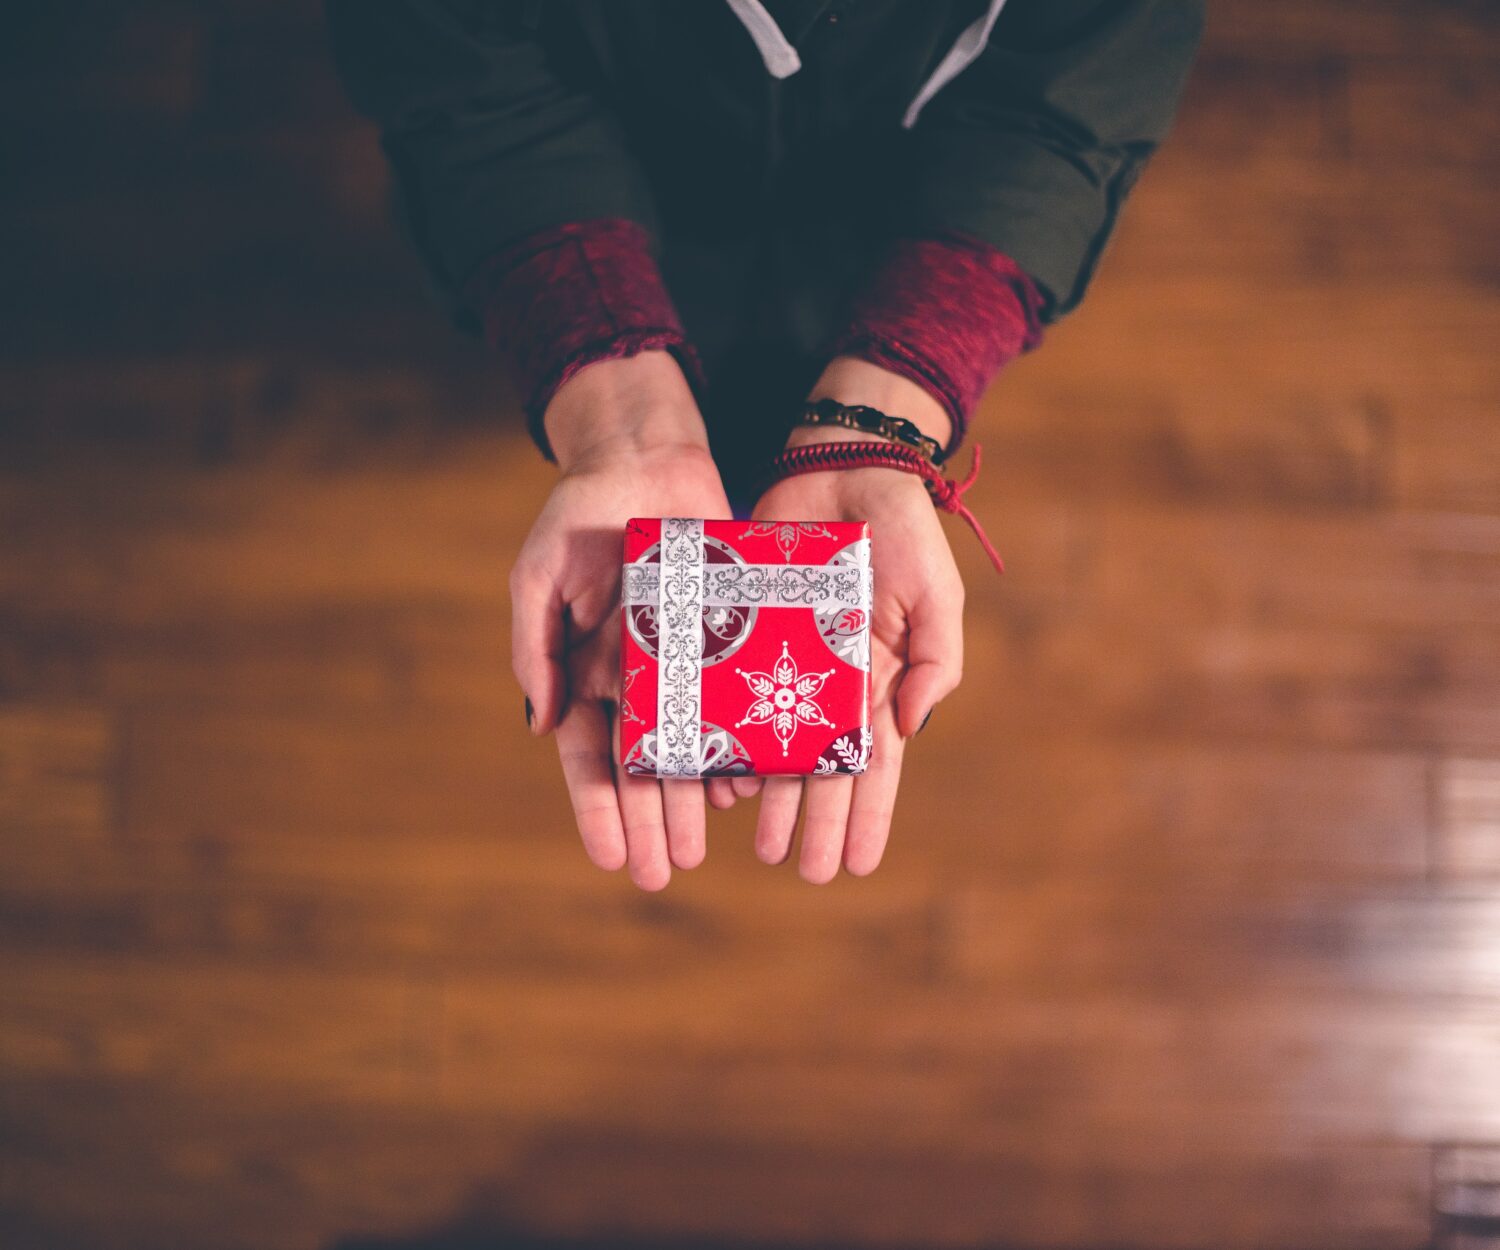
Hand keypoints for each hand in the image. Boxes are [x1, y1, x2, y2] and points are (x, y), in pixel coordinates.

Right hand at [510, 352, 731, 889]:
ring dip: (691, 800)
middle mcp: (637, 680)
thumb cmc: (581, 514)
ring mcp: (684, 665)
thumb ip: (535, 647)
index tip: (612, 858)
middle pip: (642, 768)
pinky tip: (745, 786)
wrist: (645, 459)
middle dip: (649, 822)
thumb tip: (541, 725)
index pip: (591, 757)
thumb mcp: (541, 575)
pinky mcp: (726, 640)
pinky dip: (737, 745)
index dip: (599, 809)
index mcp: (587, 673)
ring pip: (689, 747)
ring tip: (700, 847)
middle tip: (664, 873)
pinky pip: (734, 703)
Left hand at [732, 358, 964, 881]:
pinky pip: (731, 695)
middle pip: (822, 769)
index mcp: (879, 681)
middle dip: (815, 822)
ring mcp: (785, 662)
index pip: (875, 765)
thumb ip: (934, 660)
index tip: (860, 865)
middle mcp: (830, 684)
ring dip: (769, 796)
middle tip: (803, 870)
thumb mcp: (935, 595)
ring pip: (774, 744)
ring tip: (758, 843)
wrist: (841, 468)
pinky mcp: (744, 634)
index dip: (869, 816)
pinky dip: (727, 737)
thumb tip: (910, 726)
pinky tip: (719, 778)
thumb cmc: (900, 532)